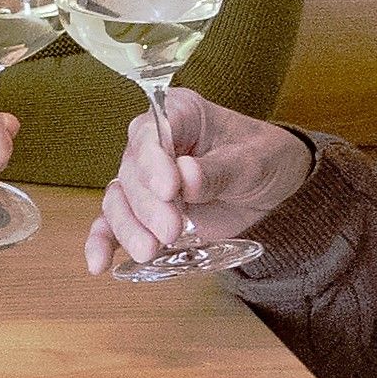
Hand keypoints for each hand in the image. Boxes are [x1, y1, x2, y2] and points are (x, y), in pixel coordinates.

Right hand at [90, 90, 315, 276]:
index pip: (150, 134)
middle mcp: (153, 145)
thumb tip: (186, 176)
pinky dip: (103, 242)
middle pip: (131, 172)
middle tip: (172, 229)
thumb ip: (219, 170)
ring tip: (149, 250)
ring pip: (119, 200)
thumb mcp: (252, 161)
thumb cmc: (265, 158)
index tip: (169, 190)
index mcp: (178, 115)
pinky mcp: (146, 211)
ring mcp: (146, 179)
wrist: (277, 186)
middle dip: (147, 205)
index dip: (153, 162)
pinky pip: (114, 223)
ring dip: (128, 227)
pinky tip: (99, 262)